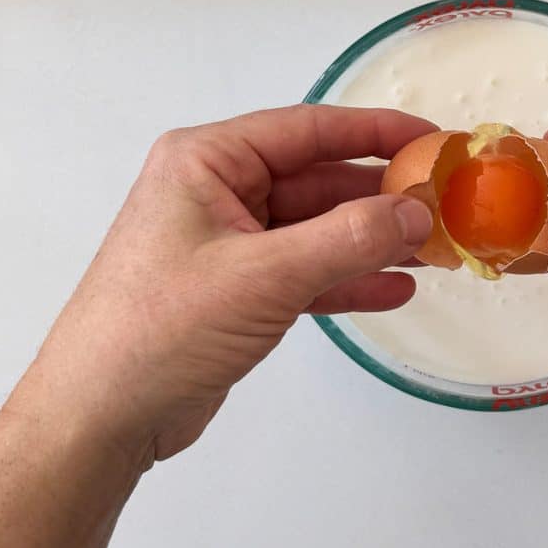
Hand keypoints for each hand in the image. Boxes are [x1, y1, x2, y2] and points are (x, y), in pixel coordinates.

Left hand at [18, 106, 434, 465]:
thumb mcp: (264, 276)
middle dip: (382, 198)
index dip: (377, 132)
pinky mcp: (240, 290)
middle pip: (319, 181)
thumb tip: (418, 212)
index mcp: (209, 162)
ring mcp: (231, 243)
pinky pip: (308, 272)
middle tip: (446, 207)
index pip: (309, 129)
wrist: (101, 417)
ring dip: (374, 241)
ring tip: (436, 250)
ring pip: (319, 229)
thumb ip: (348, 239)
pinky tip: (396, 288)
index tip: (434, 141)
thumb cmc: (163, 328)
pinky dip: (349, 280)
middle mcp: (219, 192)